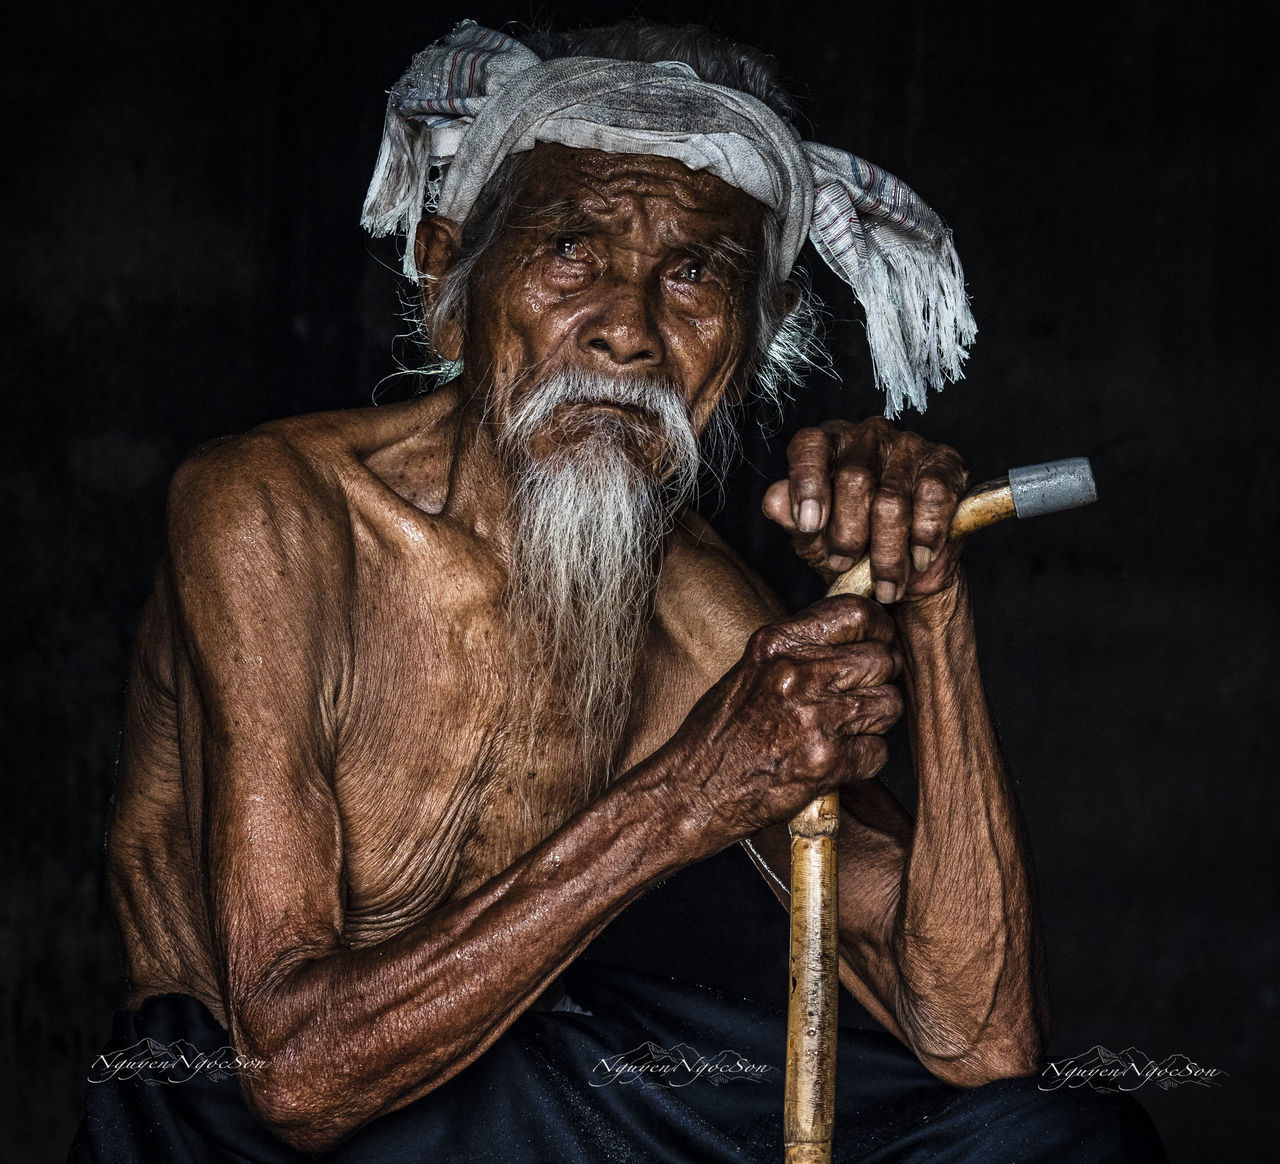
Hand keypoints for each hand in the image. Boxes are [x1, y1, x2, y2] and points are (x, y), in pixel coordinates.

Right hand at [665, 596, 902, 843]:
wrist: (693, 791)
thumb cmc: (718, 734)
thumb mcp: (750, 671)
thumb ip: (798, 650)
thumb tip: (852, 636)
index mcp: (777, 644)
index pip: (855, 613)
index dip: (879, 628)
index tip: (880, 642)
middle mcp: (798, 674)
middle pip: (882, 659)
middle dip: (883, 678)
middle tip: (865, 692)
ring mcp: (815, 718)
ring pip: (889, 704)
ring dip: (877, 719)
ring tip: (848, 729)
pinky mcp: (827, 761)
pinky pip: (878, 750)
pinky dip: (866, 758)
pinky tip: (838, 759)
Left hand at [763, 417, 967, 603]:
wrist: (905, 575)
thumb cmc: (851, 548)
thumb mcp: (812, 539)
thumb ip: (789, 517)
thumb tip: (774, 501)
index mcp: (827, 444)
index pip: (809, 445)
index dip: (807, 484)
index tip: (809, 526)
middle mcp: (867, 436)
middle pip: (854, 480)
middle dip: (848, 535)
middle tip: (843, 565)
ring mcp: (909, 446)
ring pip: (892, 500)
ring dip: (888, 553)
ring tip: (885, 584)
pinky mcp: (946, 464)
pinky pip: (933, 498)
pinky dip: (925, 536)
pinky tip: (919, 559)